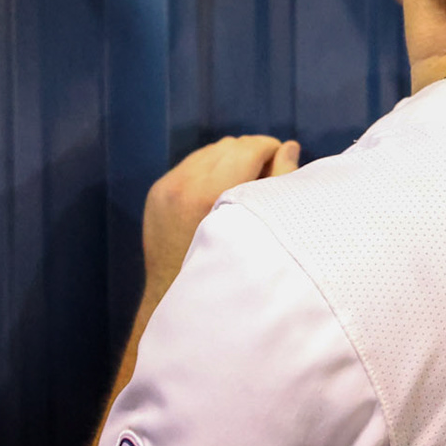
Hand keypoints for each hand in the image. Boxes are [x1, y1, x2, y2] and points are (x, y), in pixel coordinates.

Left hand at [142, 135, 299, 296]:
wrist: (180, 299)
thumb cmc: (231, 271)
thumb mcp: (261, 228)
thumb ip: (281, 182)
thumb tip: (289, 147)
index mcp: (209, 193)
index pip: (248, 148)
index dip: (271, 151)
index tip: (282, 166)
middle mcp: (183, 184)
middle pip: (229, 146)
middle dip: (251, 155)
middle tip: (265, 178)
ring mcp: (166, 187)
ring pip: (209, 152)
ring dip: (229, 161)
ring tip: (241, 186)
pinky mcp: (157, 192)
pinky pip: (190, 165)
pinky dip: (208, 171)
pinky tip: (217, 194)